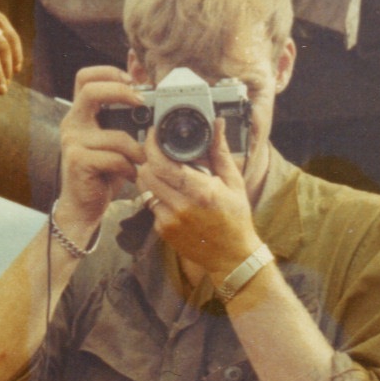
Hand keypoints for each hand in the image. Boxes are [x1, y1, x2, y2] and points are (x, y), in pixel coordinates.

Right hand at [54, 65, 146, 235]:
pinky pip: (114, 158)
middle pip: (91, 91)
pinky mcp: (77, 162)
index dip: (109, 71)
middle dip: (122, 93)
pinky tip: (130, 174)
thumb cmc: (103, 169)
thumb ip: (125, 105)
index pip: (85, 76)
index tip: (133, 81)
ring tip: (143, 160)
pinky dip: (129, 167)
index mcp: (80, 112)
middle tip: (143, 103)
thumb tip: (138, 66)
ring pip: (115, 135)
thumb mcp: (117, 133)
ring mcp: (72, 142)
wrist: (83, 205)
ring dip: (137, 149)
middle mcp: (72, 123)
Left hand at [137, 118, 261, 278]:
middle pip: (146, 173)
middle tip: (157, 151)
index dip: (152, 145)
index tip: (153, 134)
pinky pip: (149, 204)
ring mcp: (169, 220)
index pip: (163, 164)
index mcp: (201, 191)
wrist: (231, 256)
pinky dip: (156, 194)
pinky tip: (171, 194)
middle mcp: (181, 206)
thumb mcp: (233, 181)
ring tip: (164, 171)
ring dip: (149, 175)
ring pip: (143, 187)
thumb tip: (217, 124)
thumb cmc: (235, 217)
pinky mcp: (162, 230)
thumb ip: (219, 151)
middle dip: (148, 158)